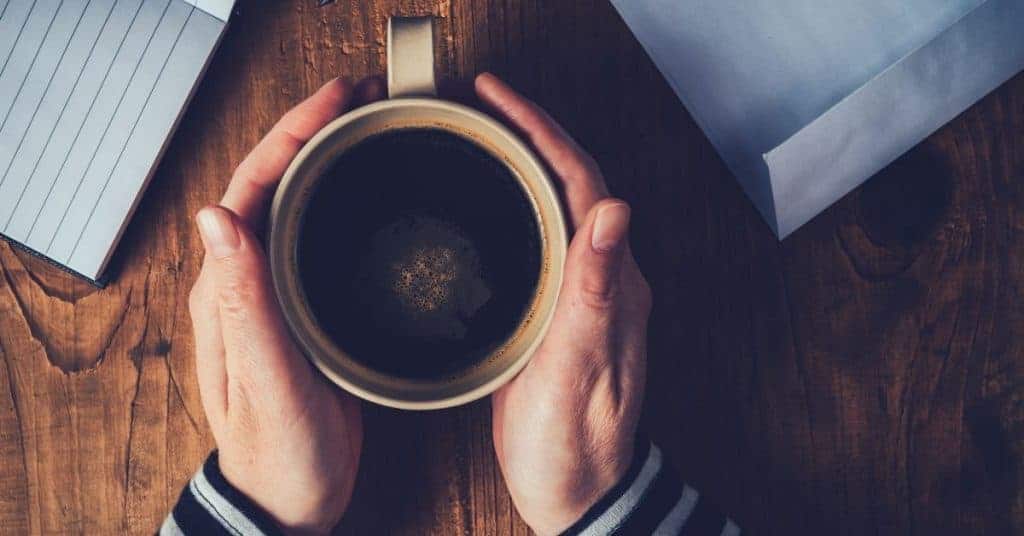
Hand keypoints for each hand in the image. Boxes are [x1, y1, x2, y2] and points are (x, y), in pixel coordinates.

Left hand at [189, 78, 383, 533]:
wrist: (287, 500)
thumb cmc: (280, 451)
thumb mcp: (269, 380)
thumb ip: (245, 303)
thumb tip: (216, 217)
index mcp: (228, 293)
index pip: (251, 189)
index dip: (290, 134)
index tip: (336, 98)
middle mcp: (242, 285)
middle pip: (269, 185)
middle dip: (308, 130)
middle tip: (361, 98)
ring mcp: (269, 296)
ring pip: (290, 206)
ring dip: (321, 158)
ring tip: (365, 127)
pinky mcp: (296, 311)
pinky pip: (310, 237)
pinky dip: (335, 200)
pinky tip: (363, 192)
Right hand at [477, 74, 652, 534]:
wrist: (577, 490)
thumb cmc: (573, 441)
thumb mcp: (577, 369)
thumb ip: (595, 292)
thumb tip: (616, 209)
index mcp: (613, 283)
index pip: (582, 182)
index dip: (542, 131)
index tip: (497, 97)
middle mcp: (606, 279)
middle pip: (572, 182)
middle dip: (531, 131)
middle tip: (481, 101)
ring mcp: (584, 293)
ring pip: (558, 204)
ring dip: (524, 160)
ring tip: (480, 132)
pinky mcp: (561, 310)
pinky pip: (543, 236)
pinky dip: (515, 201)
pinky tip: (487, 200)